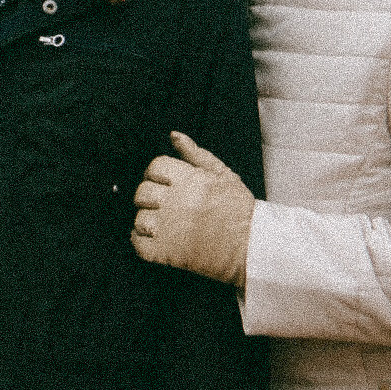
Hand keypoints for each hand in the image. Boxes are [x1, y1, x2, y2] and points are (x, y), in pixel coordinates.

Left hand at [131, 132, 254, 287]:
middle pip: (142, 192)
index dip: (156, 174)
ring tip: (163, 225)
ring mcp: (169, 229)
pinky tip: (156, 240)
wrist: (252, 247)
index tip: (163, 183)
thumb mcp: (223, 174)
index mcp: (188, 180)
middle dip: (149, 197)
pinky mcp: (167, 253)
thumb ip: (196, 154)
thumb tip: (174, 136)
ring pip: (139, 219)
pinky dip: (142, 242)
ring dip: (147, 222)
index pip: (154, 167)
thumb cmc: (239, 211)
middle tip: (163, 205)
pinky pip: (139, 244)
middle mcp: (175, 202)